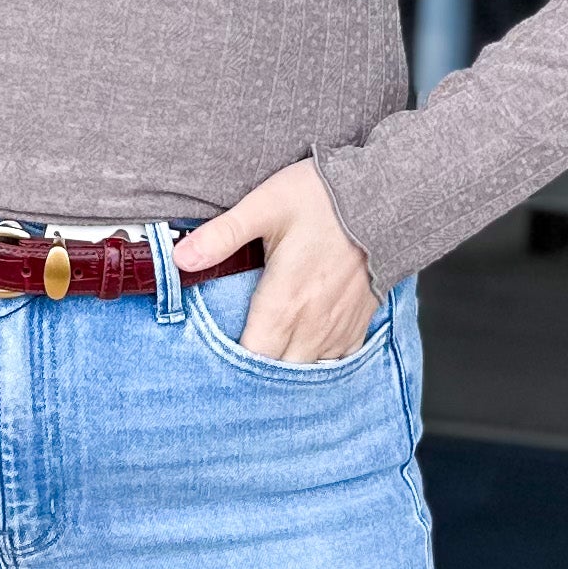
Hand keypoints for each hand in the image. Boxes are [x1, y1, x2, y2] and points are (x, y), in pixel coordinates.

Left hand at [173, 161, 375, 364]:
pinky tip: (300, 349)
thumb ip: (222, 235)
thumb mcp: (265, 206)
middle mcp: (312, 325)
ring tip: (263, 357)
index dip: (229, 365)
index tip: (212, 358)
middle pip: (276, 371)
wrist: (388, 197)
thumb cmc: (324, 199)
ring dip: (283, 368)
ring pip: (305, 371)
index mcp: (285, 303)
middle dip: (253, 371)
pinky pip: (334, 362)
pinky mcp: (358, 324)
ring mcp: (338, 328)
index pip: (251, 358)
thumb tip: (179, 258)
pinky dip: (315, 362)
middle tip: (231, 360)